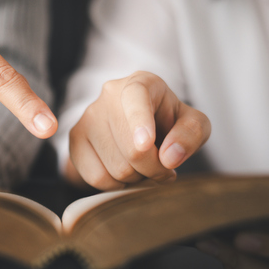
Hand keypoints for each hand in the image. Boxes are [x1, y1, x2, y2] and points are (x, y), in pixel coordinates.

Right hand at [67, 71, 209, 189]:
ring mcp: (88, 117)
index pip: (136, 98)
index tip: (146, 144)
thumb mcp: (193, 123)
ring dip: (137, 179)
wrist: (137, 130)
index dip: (140, 122)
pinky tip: (125, 174)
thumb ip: (191, 134)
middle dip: (154, 169)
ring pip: (115, 168)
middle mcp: (109, 95)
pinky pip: (96, 178)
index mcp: (141, 83)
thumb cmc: (168, 123)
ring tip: (143, 167)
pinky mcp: (75, 140)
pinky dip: (116, 186)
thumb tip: (170, 157)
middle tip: (163, 167)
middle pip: (132, 150)